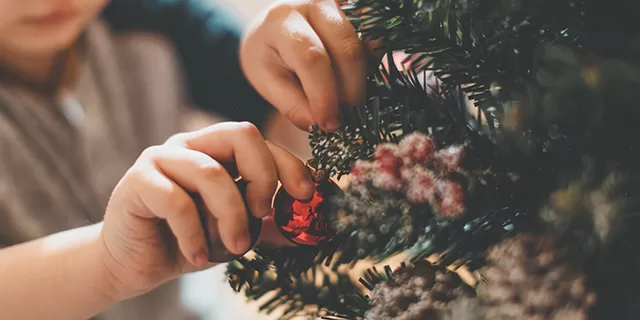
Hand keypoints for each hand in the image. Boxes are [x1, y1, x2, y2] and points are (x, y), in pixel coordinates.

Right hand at [99, 122, 314, 300]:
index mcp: (216, 150)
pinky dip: (195, 235)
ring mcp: (161, 158)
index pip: (260, 141)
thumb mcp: (237, 231)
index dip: (289, 164)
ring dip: (231, 217)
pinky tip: (197, 257)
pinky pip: (177, 202)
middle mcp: (191, 145)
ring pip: (212, 173)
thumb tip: (311, 222)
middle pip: (241, 134)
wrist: (135, 263)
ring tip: (232, 249)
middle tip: (262, 214)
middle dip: (263, 177)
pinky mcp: (137, 182)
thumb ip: (268, 222)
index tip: (306, 195)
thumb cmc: (189, 240)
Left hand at [240, 0, 380, 131]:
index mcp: (283, 21)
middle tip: (344, 118)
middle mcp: (314, 4)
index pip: (312, 58)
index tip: (329, 124)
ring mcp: (339, 4)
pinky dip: (369, 66)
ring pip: (364, 46)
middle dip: (350, 90)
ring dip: (361, 80)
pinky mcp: (356, 12)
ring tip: (348, 102)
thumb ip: (292, 105)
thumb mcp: (267, 82)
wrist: (271, 30)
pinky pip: (373, 41)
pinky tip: (356, 82)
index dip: (325, 95)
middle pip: (346, 49)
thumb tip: (319, 124)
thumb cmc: (267, 57)